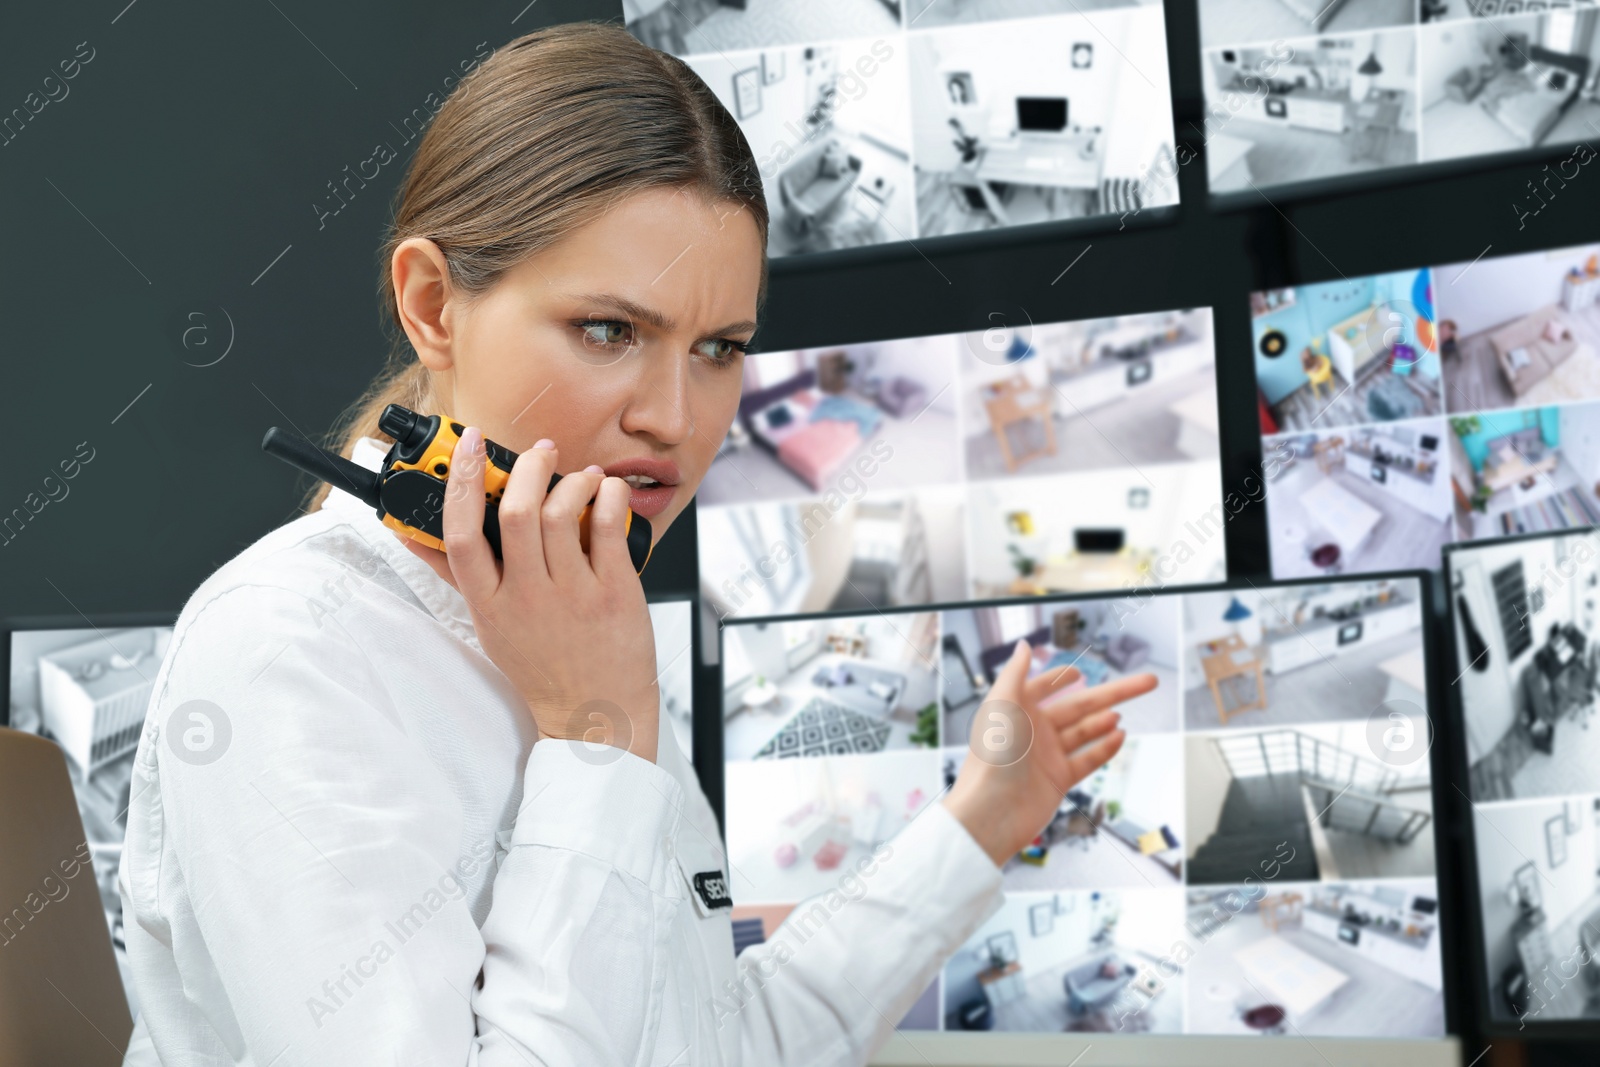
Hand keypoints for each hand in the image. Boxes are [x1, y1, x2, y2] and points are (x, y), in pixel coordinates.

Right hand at [396, 426, 660, 762]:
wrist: (595, 717)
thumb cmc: (543, 669)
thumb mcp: (489, 625)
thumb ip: (458, 576)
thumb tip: (413, 536)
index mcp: (489, 604)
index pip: (461, 534)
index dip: (461, 482)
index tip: (470, 446)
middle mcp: (527, 597)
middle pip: (516, 513)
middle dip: (528, 468)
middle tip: (540, 453)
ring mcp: (573, 595)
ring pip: (563, 514)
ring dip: (574, 480)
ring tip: (583, 476)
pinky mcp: (614, 594)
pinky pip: (609, 527)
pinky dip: (611, 496)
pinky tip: (610, 492)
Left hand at [943, 640, 1153, 867]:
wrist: (991, 813)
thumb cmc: (992, 757)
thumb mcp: (1002, 704)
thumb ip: (1015, 673)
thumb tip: (1023, 646)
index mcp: (1018, 710)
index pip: (1042, 687)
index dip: (1059, 678)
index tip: (1078, 672)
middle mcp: (1034, 731)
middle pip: (1080, 706)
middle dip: (1112, 693)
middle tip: (1147, 681)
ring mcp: (1048, 756)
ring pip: (1085, 732)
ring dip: (1104, 721)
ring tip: (1119, 714)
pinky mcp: (1058, 780)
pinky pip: (1088, 759)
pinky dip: (1105, 748)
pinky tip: (1120, 736)